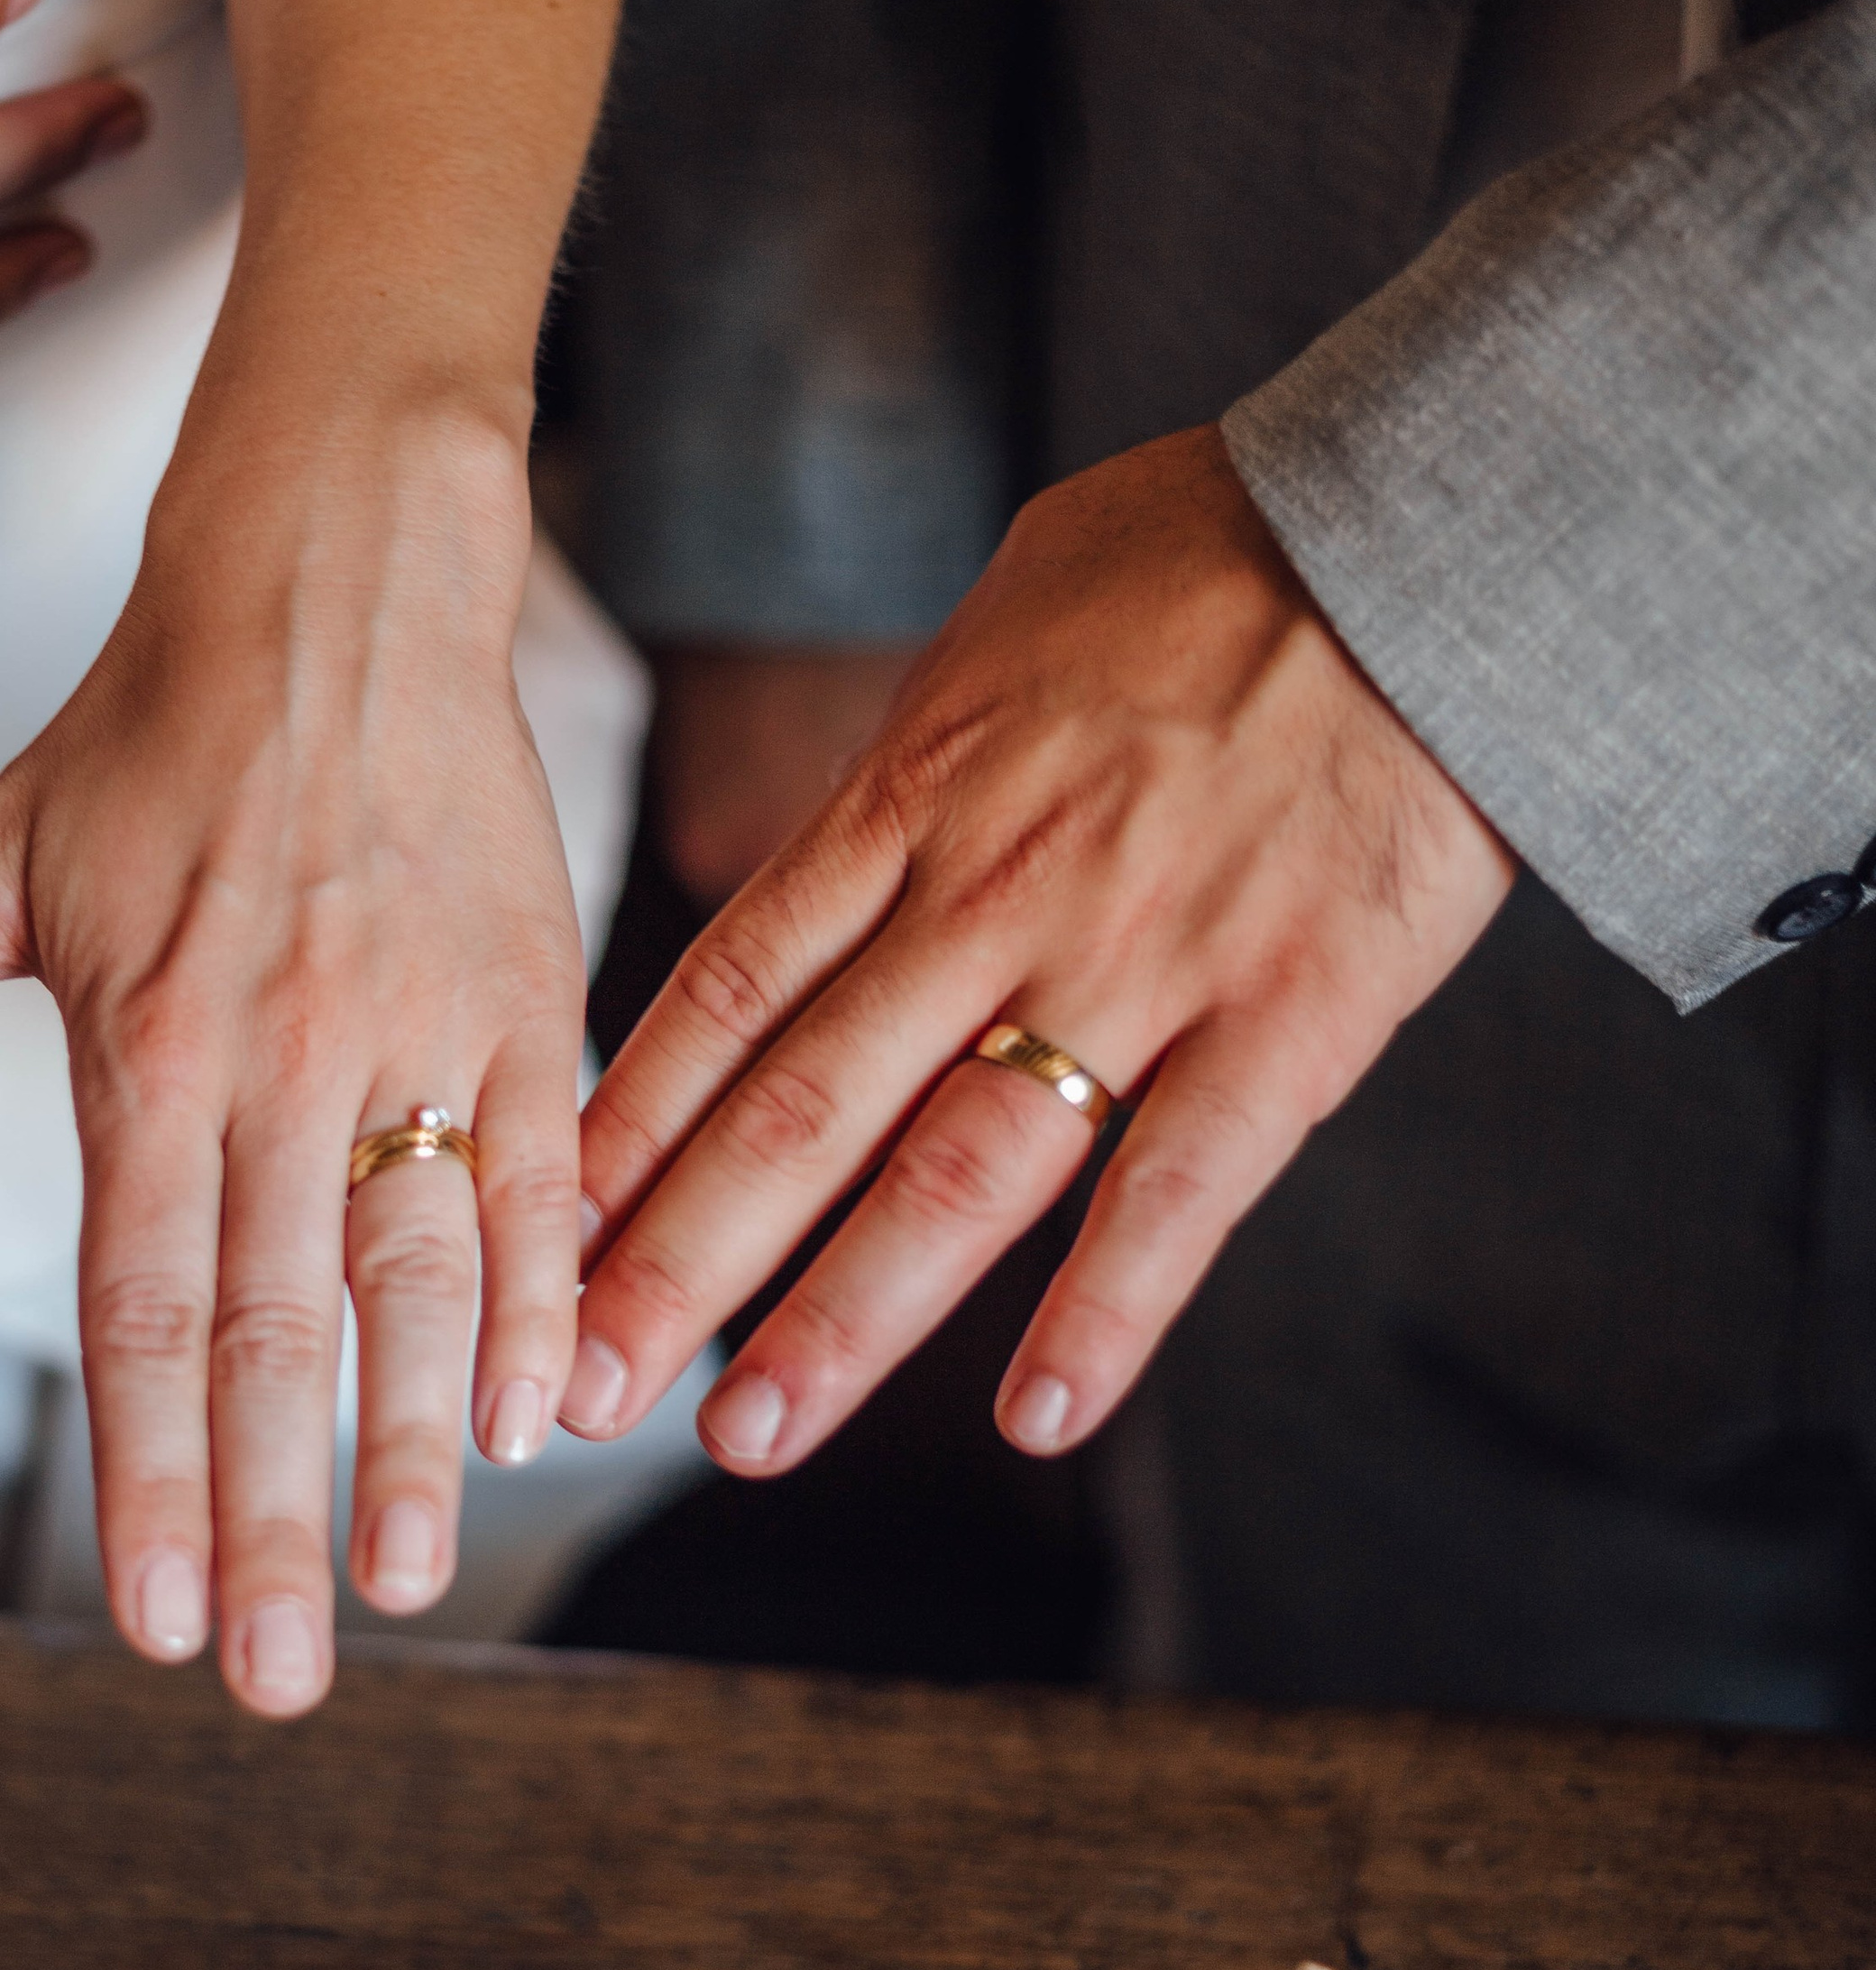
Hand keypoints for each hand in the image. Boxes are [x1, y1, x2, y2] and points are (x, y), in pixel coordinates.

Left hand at [0, 409, 587, 1718]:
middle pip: (270, 1332)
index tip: (150, 1613)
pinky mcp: (525, 1004)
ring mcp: (409, 1036)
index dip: (147, 1472)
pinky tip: (537, 1419)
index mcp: (146, 1047)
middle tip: (276, 1676)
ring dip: (413, 1445)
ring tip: (412, 1582)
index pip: (139, 1308)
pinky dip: (543, 1303)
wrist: (337, 581)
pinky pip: (536, 1181)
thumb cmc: (160, 727)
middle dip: (274, 1519)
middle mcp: (279, 1060)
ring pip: (416, 1278)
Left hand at [565, 425, 1514, 1475]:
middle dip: (678, 1262)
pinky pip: (1180, 1190)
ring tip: (744, 1437)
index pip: (728, 995)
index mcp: (916, 799)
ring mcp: (1139, 966)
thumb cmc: (1218, 550)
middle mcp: (995, 899)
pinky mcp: (1287, 1017)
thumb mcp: (1009, 608)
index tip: (545, 1232)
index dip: (627, 1130)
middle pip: (800, 1110)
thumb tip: (861, 809)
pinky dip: (1106, 1313)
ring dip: (838, 1318)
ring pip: (954, 1173)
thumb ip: (922, 748)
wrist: (1424, 533)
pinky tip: (1038, 1418)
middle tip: (584, 1383)